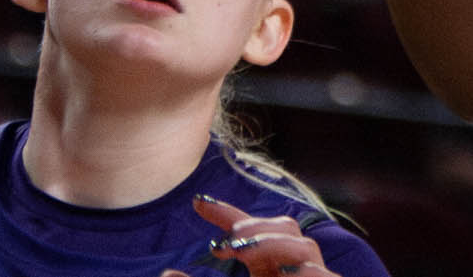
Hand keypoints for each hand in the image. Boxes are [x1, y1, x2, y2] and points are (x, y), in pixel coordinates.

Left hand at [160, 193, 331, 276]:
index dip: (225, 213)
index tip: (197, 203)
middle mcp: (291, 272)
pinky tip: (284, 272)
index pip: (249, 232)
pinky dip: (306, 273)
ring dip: (273, 244)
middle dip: (257, 226)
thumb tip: (167, 274)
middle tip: (227, 240)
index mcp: (268, 270)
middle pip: (284, 227)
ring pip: (304, 247)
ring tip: (241, 251)